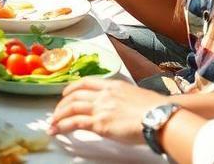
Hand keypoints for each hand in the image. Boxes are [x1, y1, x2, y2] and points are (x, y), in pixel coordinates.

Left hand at [49, 78, 168, 142]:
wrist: (161, 117)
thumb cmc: (157, 109)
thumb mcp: (137, 96)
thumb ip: (125, 98)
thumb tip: (125, 105)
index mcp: (113, 85)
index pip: (86, 82)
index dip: (72, 87)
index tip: (66, 93)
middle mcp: (104, 94)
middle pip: (74, 95)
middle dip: (62, 104)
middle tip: (56, 112)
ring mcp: (100, 108)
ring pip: (71, 109)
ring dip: (58, 116)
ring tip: (52, 124)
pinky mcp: (99, 123)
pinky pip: (75, 123)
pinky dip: (62, 126)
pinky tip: (57, 130)